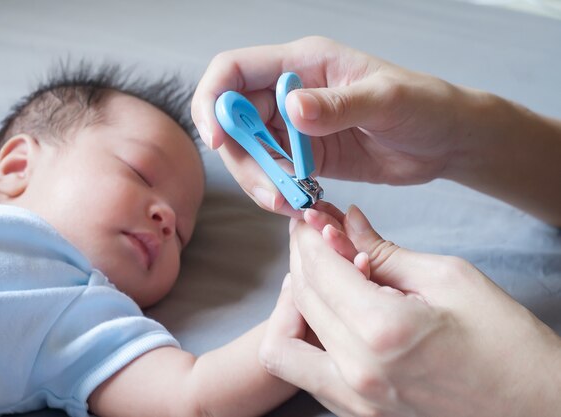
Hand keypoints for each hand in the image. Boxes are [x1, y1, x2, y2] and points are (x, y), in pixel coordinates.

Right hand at [192, 36, 471, 213]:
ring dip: (259, 182)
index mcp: (302, 64)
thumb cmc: (426, 105)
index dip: (213, 102)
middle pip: (235, 122)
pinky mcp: (307, 158)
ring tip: (291, 205)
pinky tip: (300, 205)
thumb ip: (338, 105)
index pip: (233, 72)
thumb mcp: (385, 100)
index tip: (216, 140)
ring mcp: (296, 128)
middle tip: (271, 193)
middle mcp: (290, 94)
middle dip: (241, 159)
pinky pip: (275, 175)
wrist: (446, 141)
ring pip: (251, 154)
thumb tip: (290, 108)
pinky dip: (278, 193)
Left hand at [260, 205, 560, 416]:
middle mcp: (358, 371)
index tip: (310, 217)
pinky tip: (331, 309)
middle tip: (314, 234)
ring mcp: (354, 400)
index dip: (309, 237)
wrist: (534, 407)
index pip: (320, 271)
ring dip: (293, 302)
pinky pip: (306, 371)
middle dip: (300, 258)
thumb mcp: (449, 279)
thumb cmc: (507, 343)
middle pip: (301, 302)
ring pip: (286, 343)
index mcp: (383, 331)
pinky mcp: (357, 412)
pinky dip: (305, 335)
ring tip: (320, 274)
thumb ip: (386, 252)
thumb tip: (346, 223)